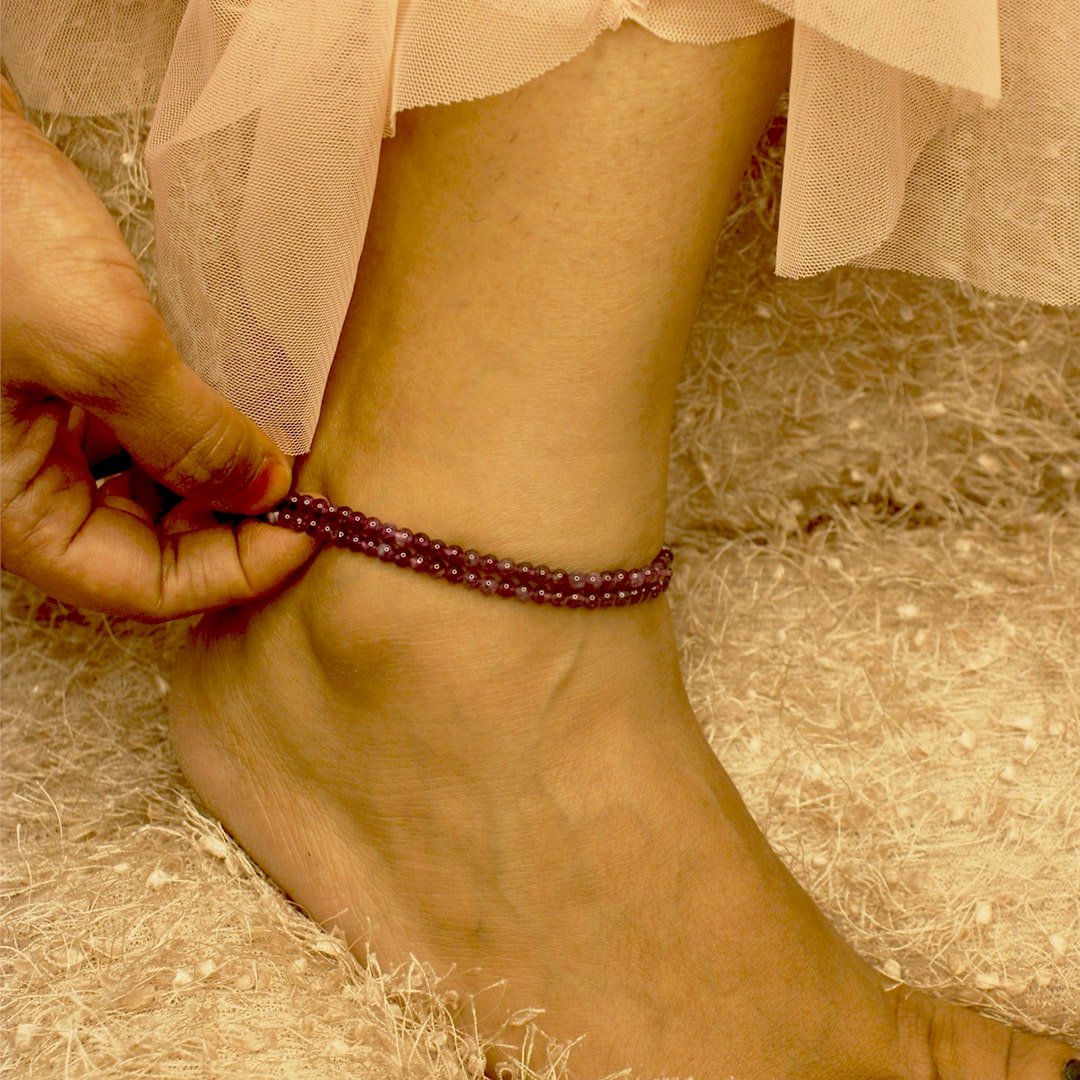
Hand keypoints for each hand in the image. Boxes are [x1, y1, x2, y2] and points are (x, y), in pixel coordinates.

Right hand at [1, 79, 314, 617]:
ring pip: (147, 498)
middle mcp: (22, 485)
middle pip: (147, 551)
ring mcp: (36, 437)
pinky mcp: (55, 388)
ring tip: (281, 451)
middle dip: (231, 528)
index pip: (142, 590)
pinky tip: (237, 412)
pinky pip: (135, 442)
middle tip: (305, 490)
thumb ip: (190, 435)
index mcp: (11, 509)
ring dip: (217, 483)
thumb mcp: (100, 345)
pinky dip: (192, 438)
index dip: (236, 570)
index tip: (309, 527)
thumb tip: (267, 492)